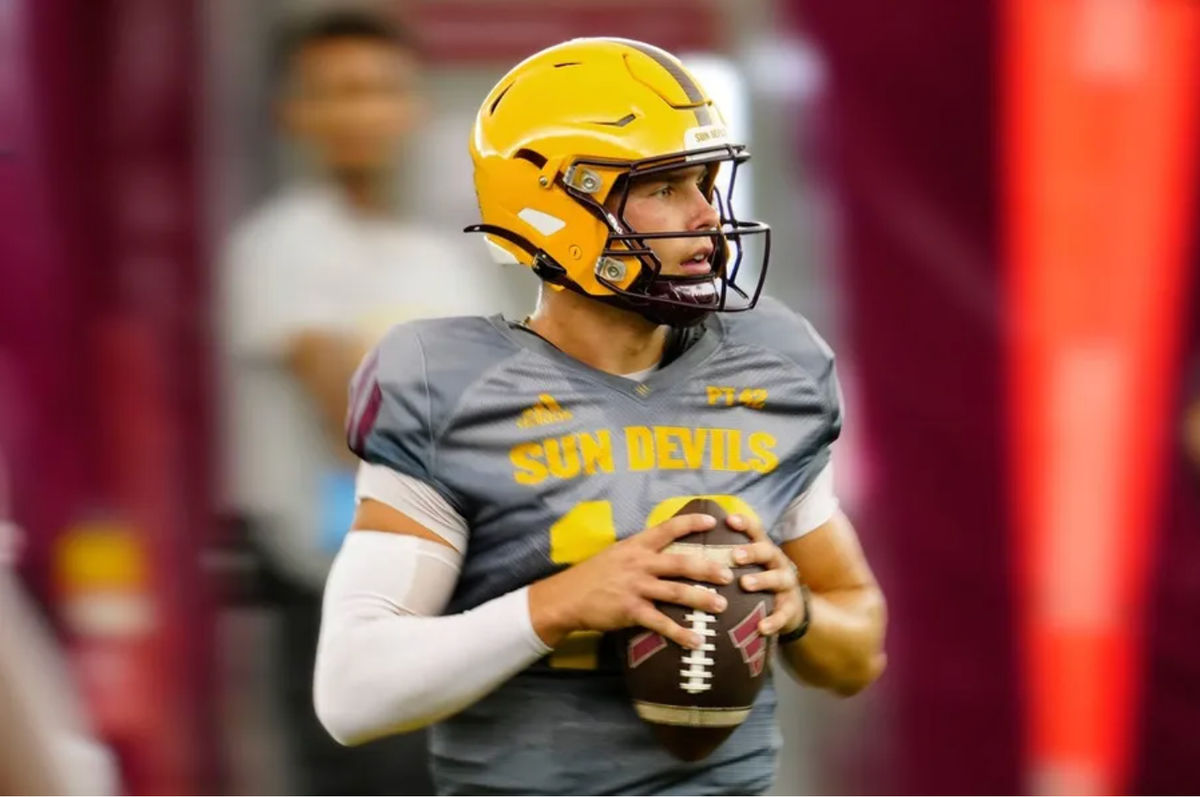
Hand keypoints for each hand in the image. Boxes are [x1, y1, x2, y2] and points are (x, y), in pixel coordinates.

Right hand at [529, 513, 734, 649]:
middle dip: (707, 568)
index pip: (667, 529)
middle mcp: (639, 563)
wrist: (566, 597)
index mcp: (636, 546)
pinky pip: (661, 623)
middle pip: (680, 563)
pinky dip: (680, 633)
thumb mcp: (616, 554)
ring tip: (721, 606)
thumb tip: (664, 551)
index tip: (712, 521)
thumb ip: (640, 553)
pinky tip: (696, 641)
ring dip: (701, 599)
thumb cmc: (593, 575)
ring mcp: (636, 587)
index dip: (690, 523)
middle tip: (729, 574)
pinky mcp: (631, 610)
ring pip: (676, 592)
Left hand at [726, 513, 805, 636]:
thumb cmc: (759, 580)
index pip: (755, 531)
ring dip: (761, 580)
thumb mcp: (749, 566)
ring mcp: (786, 585)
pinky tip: (761, 628)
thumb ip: (727, 557)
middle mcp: (777, 563)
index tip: (729, 520)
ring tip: (745, 584)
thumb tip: (688, 549)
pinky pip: (783, 615)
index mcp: (764, 550)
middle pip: (767, 552)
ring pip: (777, 579)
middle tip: (735, 555)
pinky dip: (773, 621)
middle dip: (752, 552)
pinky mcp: (790, 608)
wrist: (792, 608)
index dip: (744, 524)